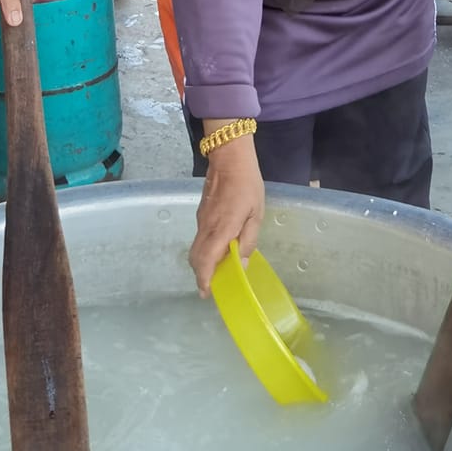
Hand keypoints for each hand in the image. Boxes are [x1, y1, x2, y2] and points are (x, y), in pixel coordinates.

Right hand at [189, 134, 263, 296]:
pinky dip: (204, 249)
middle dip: (201, 274)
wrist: (228, 158)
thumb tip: (241, 263)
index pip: (205, 260)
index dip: (203, 278)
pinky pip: (200, 237)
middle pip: (196, 257)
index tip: (206, 292)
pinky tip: (218, 248)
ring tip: (217, 270)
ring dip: (203, 262)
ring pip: (196, 248)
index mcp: (221, 229)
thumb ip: (248, 240)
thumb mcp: (256, 214)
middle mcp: (206, 227)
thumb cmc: (247, 185)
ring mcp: (201, 220)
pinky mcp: (202, 213)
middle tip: (211, 286)